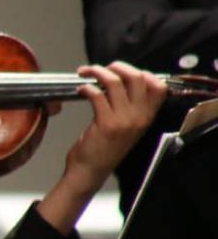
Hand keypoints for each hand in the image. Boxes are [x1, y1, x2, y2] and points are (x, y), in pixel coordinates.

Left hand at [62, 62, 166, 185]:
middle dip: (117, 66)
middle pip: (137, 77)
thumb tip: (121, 82)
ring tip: (85, 73)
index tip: (122, 71)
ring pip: (115, 82)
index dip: (141, 72)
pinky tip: (80, 89)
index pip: (158, 86)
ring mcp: (124, 121)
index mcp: (147, 117)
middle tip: (101, 68)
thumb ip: (130, 108)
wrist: (90, 171)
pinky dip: (87, 88)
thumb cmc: (104, 148)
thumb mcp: (127, 127)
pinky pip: (97, 95)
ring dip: (97, 72)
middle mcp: (140, 117)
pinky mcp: (106, 124)